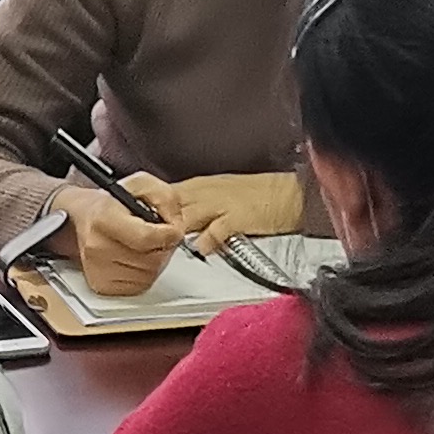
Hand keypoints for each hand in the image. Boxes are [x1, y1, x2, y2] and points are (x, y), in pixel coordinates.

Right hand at [60, 177, 183, 296]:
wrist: (81, 218)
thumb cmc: (111, 202)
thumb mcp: (141, 184)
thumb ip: (165, 199)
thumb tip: (176, 225)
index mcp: (104, 218)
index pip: (147, 238)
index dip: (169, 234)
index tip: (172, 229)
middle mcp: (97, 247)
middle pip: (152, 258)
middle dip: (163, 246)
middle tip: (156, 233)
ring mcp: (98, 270)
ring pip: (149, 274)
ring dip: (155, 260)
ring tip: (143, 244)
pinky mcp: (101, 286)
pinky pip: (140, 285)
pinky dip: (144, 273)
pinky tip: (135, 257)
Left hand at [158, 172, 306, 251]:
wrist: (290, 196)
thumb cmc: (260, 196)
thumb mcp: (221, 194)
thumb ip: (196, 208)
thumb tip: (176, 222)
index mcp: (201, 185)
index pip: (164, 194)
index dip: (150, 210)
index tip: (142, 223)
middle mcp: (206, 192)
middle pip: (169, 206)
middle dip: (157, 223)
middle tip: (151, 239)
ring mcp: (220, 204)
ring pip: (185, 217)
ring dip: (176, 233)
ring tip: (172, 247)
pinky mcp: (237, 219)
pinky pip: (213, 231)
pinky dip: (205, 242)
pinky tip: (203, 248)